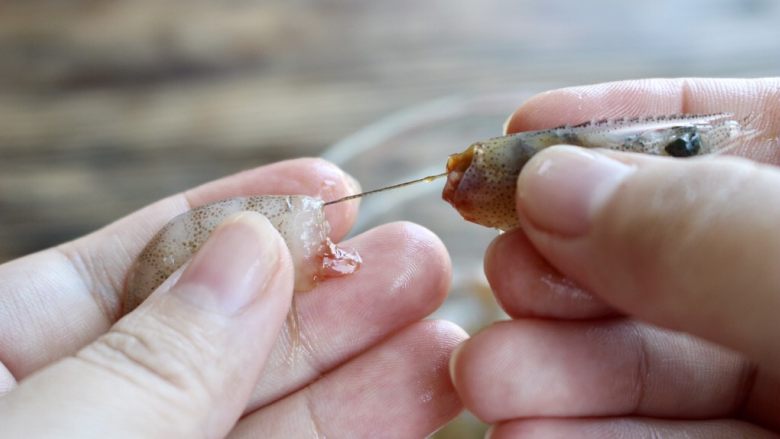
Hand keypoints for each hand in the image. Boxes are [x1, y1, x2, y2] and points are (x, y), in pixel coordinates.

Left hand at [0, 159, 464, 437]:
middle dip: (325, 292)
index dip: (235, 221)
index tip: (328, 190)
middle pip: (222, 338)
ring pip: (270, 408)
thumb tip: (249, 249)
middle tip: (413, 255)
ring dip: (362, 360)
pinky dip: (356, 429)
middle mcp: (87, 417)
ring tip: (436, 312)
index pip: (131, 266)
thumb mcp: (42, 434)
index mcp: (5, 368)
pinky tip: (413, 383)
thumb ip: (149, 357)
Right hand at [450, 78, 779, 436]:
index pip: (745, 129)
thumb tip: (555, 186)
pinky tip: (526, 433)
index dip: (627, 120)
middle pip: (673, 250)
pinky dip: (588, 435)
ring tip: (486, 377)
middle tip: (505, 278)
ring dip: (555, 366)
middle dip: (568, 264)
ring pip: (660, 358)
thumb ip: (705, 231)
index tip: (527, 125)